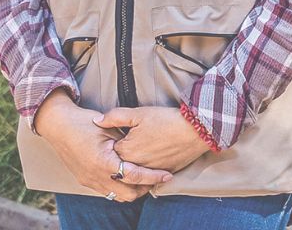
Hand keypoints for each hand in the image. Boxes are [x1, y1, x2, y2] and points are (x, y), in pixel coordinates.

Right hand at [34, 91, 173, 201]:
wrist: (58, 125)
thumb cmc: (84, 122)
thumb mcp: (109, 127)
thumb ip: (126, 141)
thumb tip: (146, 149)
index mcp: (103, 162)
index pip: (134, 176)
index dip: (153, 177)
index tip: (166, 175)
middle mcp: (95, 176)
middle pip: (128, 194)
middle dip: (144, 188)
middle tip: (156, 177)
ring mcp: (88, 180)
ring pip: (117, 196)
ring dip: (132, 189)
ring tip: (144, 177)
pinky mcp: (85, 180)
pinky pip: (106, 191)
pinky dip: (119, 187)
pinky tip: (127, 176)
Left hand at [94, 106, 212, 173]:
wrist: (195, 130)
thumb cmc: (166, 120)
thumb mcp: (138, 113)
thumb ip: (115, 117)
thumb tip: (96, 120)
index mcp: (126, 151)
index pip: (109, 153)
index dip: (110, 144)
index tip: (113, 138)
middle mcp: (135, 166)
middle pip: (120, 166)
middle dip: (118, 159)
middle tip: (123, 148)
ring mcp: (149, 172)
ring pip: (134, 174)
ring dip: (132, 168)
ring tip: (137, 155)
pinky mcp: (162, 174)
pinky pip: (149, 178)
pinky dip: (147, 172)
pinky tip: (151, 159)